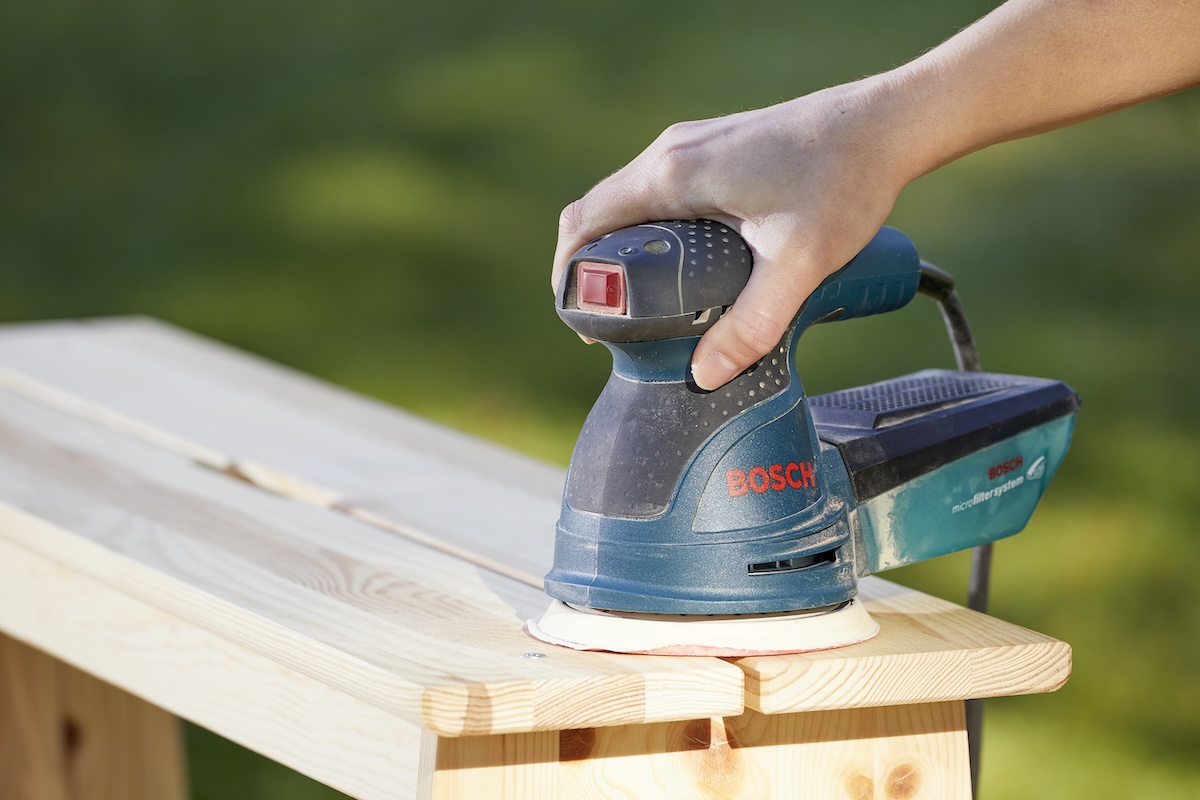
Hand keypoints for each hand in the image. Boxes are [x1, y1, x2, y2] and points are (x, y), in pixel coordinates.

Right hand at [552, 79, 911, 389]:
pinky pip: (658, 190)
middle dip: (593, 267)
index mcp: (672, 175)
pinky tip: (681, 263)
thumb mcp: (798, 264)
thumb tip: (706, 375)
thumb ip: (753, 324)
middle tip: (612, 322)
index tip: (580, 318)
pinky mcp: (714, 149)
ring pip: (628, 199)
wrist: (886, 124)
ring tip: (643, 302)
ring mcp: (691, 144)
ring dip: (621, 247)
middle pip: (599, 211)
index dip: (570, 273)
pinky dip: (648, 228)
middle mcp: (671, 152)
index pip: (586, 221)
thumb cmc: (843, 180)